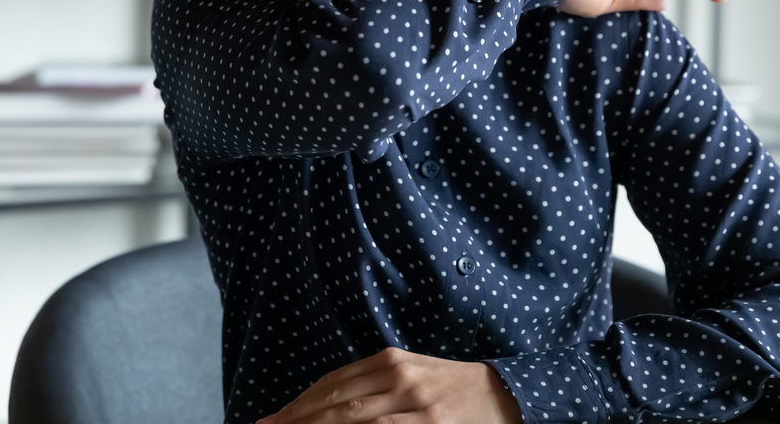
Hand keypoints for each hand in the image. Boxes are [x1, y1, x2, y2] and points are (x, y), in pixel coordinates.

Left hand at [256, 347, 521, 423]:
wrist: (508, 396)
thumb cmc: (454, 389)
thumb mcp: (413, 375)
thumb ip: (374, 385)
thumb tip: (327, 405)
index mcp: (391, 361)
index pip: (332, 384)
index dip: (298, 404)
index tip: (270, 419)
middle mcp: (399, 378)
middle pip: (335, 403)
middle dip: (296, 420)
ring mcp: (414, 406)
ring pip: (351, 420)